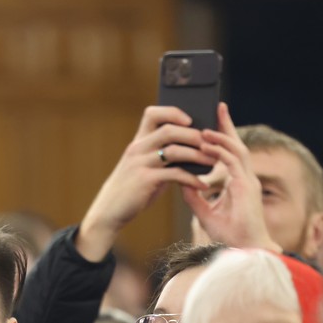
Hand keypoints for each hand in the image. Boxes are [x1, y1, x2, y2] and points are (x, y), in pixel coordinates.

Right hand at [76, 106, 213, 261]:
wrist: (109, 210)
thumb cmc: (132, 188)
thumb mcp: (143, 166)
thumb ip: (161, 155)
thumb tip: (190, 149)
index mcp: (138, 142)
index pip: (153, 114)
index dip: (173, 112)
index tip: (190, 120)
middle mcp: (138, 148)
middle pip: (169, 130)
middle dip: (194, 135)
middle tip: (212, 143)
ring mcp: (140, 164)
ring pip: (175, 150)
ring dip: (198, 155)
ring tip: (213, 162)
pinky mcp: (145, 180)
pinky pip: (175, 174)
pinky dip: (192, 179)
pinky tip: (202, 185)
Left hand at [182, 103, 280, 252]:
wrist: (244, 249)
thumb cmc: (229, 234)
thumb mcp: (204, 212)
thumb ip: (193, 196)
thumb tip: (180, 180)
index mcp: (238, 182)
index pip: (230, 154)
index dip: (223, 137)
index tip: (212, 123)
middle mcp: (245, 178)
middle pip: (236, 145)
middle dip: (227, 126)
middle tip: (217, 107)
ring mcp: (248, 180)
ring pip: (236, 149)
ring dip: (221, 136)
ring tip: (205, 127)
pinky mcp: (246, 186)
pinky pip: (233, 162)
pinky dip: (220, 151)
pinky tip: (207, 144)